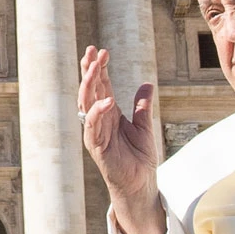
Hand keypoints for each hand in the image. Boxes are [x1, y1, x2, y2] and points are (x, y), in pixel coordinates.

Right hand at [78, 45, 165, 233]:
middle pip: (90, 90)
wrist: (141, 183)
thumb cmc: (139, 157)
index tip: (101, 50)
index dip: (100, 68)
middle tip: (92, 50)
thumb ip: (143, 106)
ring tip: (96, 65)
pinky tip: (107, 100)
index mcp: (109, 114)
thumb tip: (147, 83)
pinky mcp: (97, 147)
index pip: (101, 86)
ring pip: (87, 103)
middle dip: (90, 70)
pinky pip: (94, 126)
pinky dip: (99, 112)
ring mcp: (96, 133)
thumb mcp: (145, 126)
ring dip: (90, 84)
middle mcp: (99, 121)